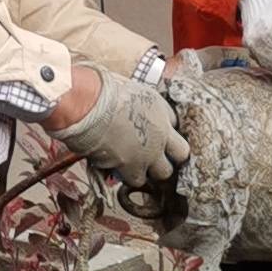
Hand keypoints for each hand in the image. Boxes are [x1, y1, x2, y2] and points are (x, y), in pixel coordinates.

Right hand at [53, 61, 190, 197]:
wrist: (90, 105)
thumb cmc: (101, 92)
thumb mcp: (127, 91)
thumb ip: (135, 106)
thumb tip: (127, 114)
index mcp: (160, 107)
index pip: (174, 123)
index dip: (164, 131)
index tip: (153, 133)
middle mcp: (161, 131)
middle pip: (181, 153)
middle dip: (169, 156)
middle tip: (154, 156)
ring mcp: (151, 152)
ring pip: (163, 172)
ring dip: (150, 169)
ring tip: (133, 164)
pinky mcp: (134, 166)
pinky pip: (138, 180)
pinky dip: (129, 177)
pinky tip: (118, 169)